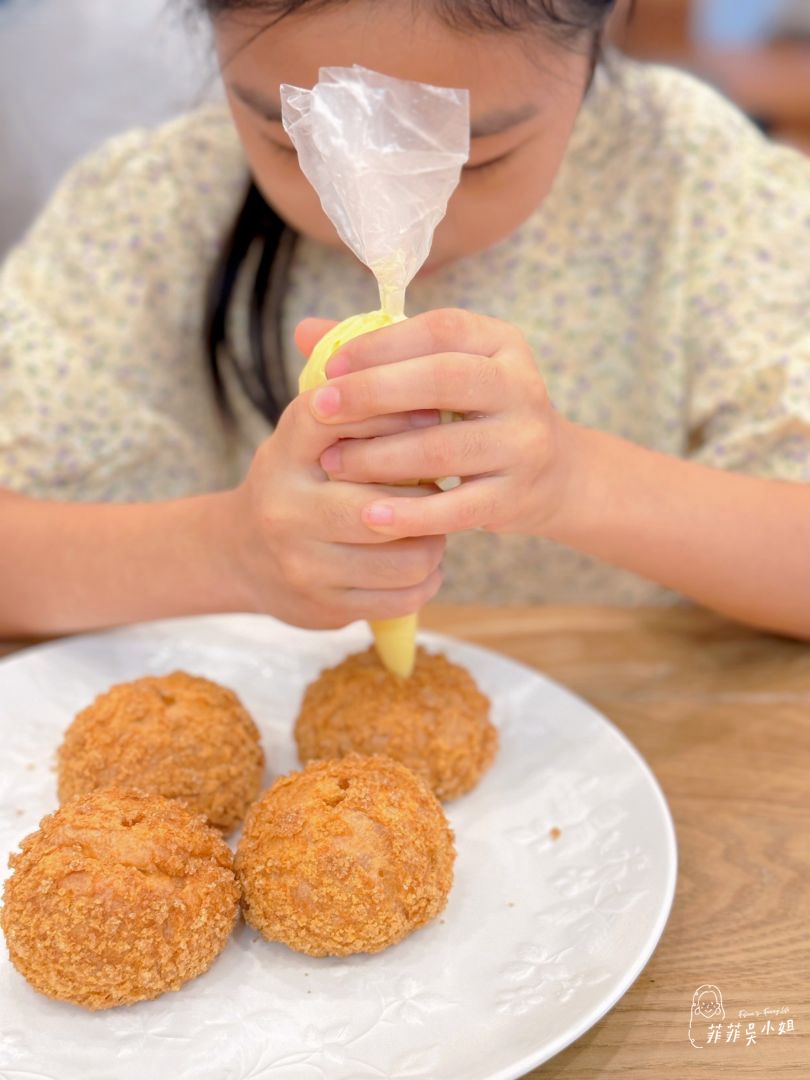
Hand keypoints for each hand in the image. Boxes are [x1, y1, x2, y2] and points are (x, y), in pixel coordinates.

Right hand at [222, 321, 444, 628]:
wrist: (243, 553)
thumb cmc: (302, 478)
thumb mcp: (312, 429)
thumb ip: (353, 386)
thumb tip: (394, 322)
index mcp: (287, 448)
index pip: (346, 417)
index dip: (400, 415)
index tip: (432, 416)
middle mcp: (286, 506)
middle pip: (383, 503)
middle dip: (426, 497)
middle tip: (441, 483)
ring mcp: (302, 562)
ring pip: (404, 557)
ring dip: (433, 542)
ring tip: (433, 526)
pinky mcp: (323, 605)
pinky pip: (401, 596)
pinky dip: (425, 579)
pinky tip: (422, 562)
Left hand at [307, 308, 574, 538]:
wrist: (552, 474)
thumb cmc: (475, 414)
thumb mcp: (441, 373)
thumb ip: (379, 353)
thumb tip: (304, 331)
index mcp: (501, 343)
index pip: (440, 330)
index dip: (382, 345)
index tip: (331, 365)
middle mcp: (520, 386)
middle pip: (442, 380)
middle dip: (373, 393)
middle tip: (318, 409)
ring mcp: (522, 444)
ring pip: (442, 447)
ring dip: (379, 456)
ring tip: (332, 464)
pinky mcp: (515, 496)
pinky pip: (456, 507)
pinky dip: (411, 514)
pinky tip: (370, 517)